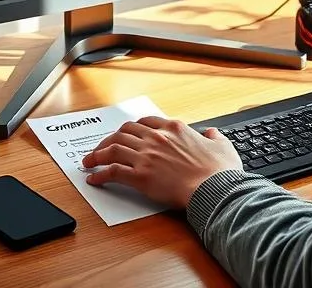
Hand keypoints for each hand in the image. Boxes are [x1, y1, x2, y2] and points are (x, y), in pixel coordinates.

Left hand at [82, 116, 242, 208]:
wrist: (213, 188)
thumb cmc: (219, 171)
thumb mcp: (223, 145)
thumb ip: (214, 137)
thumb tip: (212, 134)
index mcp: (175, 128)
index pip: (145, 122)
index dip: (131, 128)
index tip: (125, 134)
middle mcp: (157, 138)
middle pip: (124, 132)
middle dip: (109, 138)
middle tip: (102, 147)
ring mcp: (147, 156)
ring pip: (112, 149)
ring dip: (97, 154)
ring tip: (89, 161)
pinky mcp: (140, 176)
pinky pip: (112, 171)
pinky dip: (99, 174)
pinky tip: (94, 178)